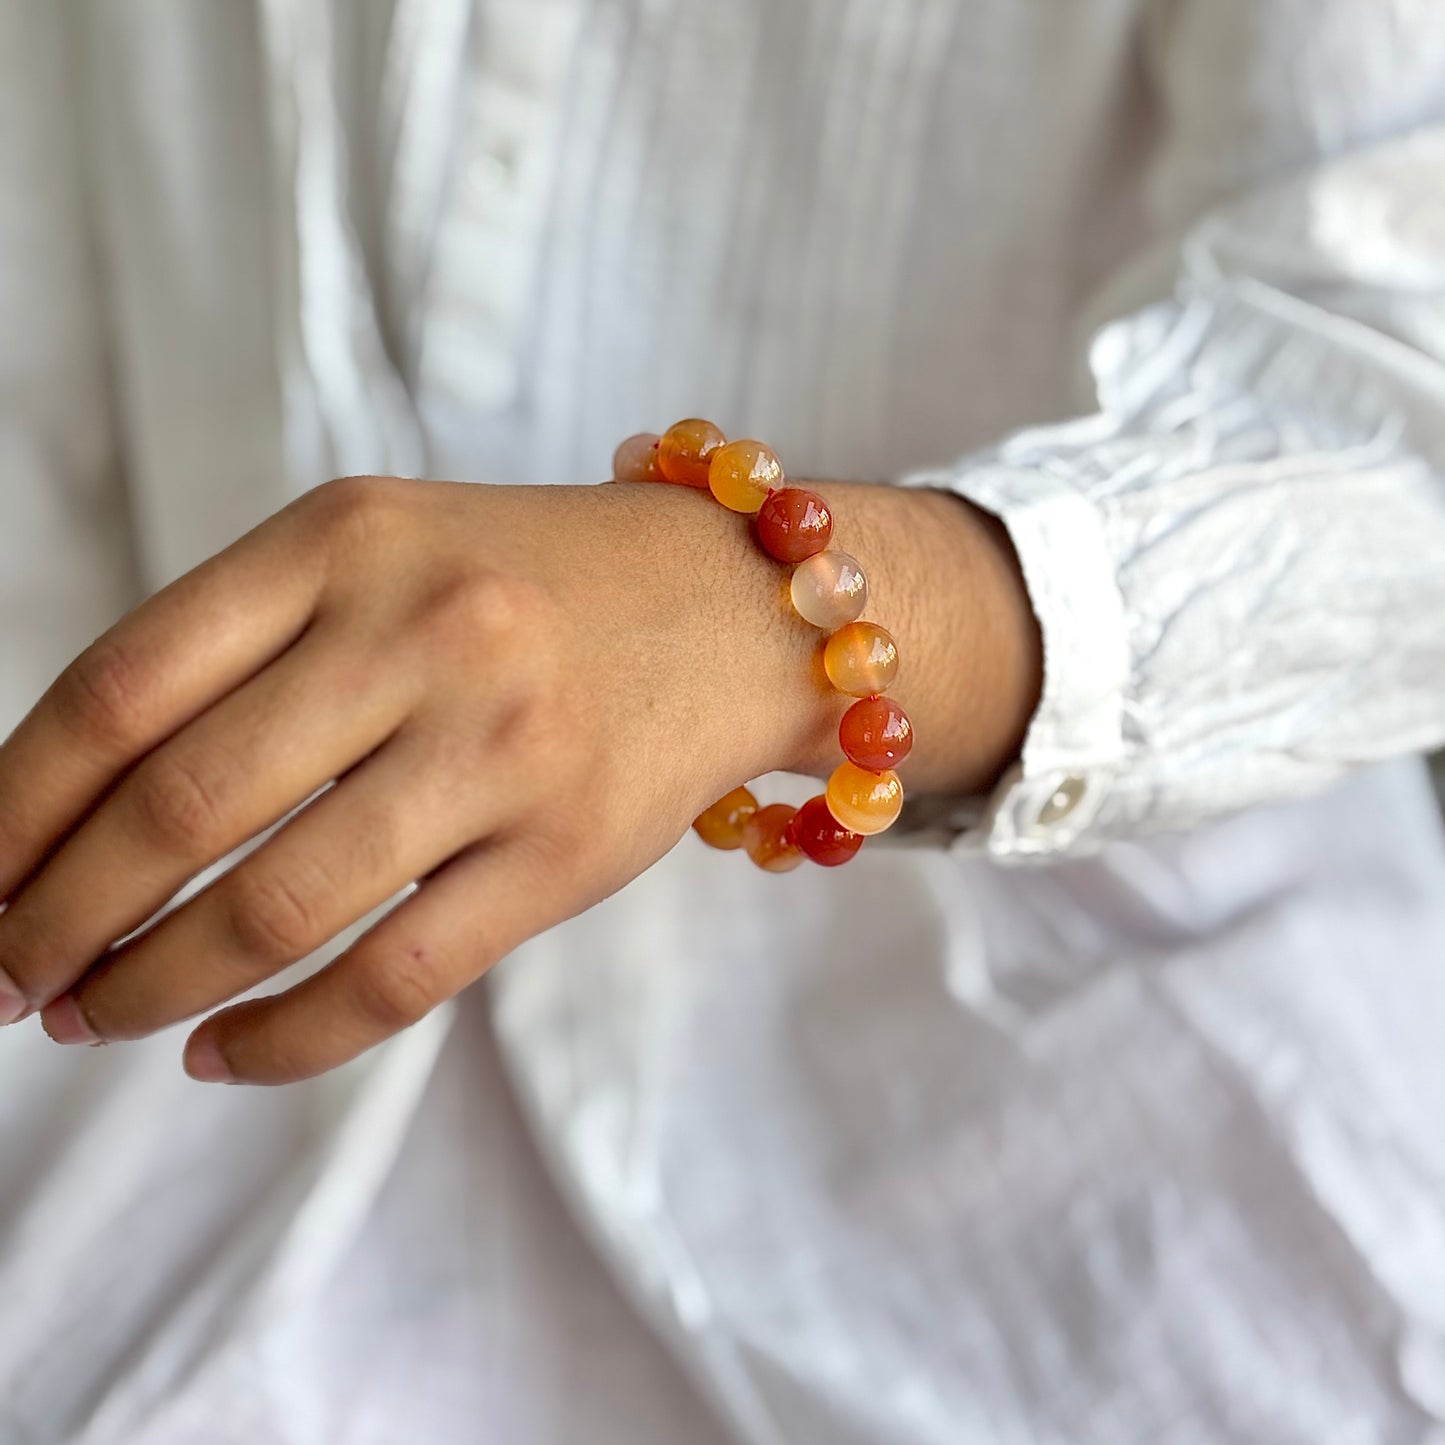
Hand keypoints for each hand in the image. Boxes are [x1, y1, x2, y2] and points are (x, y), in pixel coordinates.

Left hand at [0, 475, 1038, 1083]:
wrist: (726, 606)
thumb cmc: (521, 584)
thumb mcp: (375, 554)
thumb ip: (240, 648)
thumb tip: (66, 815)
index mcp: (344, 541)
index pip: (123, 685)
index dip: (13, 806)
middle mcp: (423, 635)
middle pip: (183, 809)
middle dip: (59, 916)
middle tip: (9, 975)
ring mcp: (502, 748)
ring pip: (279, 908)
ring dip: (154, 988)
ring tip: (96, 1018)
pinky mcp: (565, 853)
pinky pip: (396, 979)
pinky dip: (284, 1040)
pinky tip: (222, 1056)